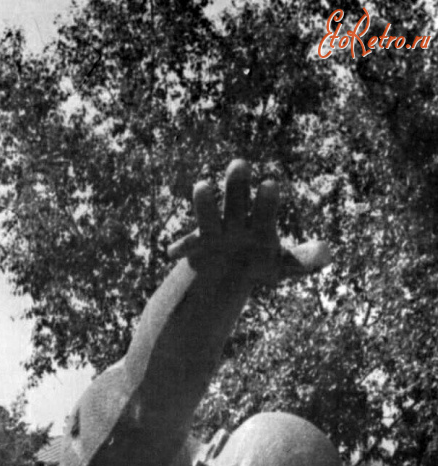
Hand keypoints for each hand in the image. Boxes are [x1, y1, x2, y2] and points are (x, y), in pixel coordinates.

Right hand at [168, 159, 331, 286]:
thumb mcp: (280, 266)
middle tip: (240, 164)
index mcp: (259, 219)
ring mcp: (214, 230)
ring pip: (209, 213)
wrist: (225, 268)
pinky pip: (186, 245)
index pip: (265, 207)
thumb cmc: (258, 261)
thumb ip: (303, 260)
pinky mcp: (194, 245)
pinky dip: (180, 247)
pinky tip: (172, 252)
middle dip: (237, 183)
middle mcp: (236, 217)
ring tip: (202, 186)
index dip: (267, 200)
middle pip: (237, 197)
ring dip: (206, 201)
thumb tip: (328, 253)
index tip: (270, 184)